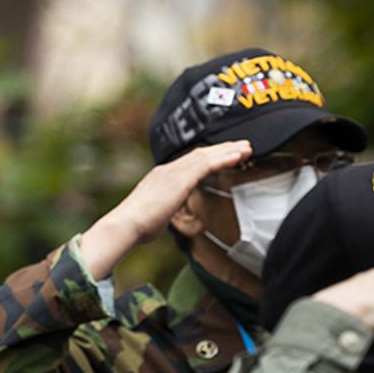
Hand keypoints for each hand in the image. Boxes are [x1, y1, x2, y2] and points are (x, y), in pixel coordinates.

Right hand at [81, 140, 251, 278]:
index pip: (189, 162)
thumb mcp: (153, 216)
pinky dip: (224, 159)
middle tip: (242, 145)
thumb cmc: (136, 227)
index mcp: (160, 178)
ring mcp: (173, 173)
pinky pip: (207, 164)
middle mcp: (167, 170)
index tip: (224, 156)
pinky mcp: (180, 179)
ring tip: (247, 148)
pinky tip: (239, 156)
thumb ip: (161, 212)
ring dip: (228, 150)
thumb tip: (162, 218)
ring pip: (206, 155)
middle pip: (199, 154)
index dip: (208, 157)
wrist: (126, 225)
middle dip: (222, 149)